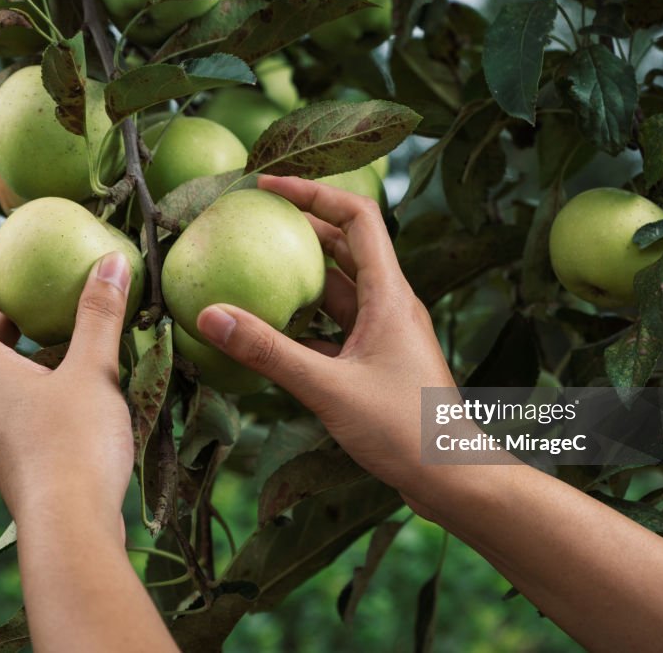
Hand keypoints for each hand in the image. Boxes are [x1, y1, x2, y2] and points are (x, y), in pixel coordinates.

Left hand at [0, 245, 133, 534]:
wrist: (70, 528)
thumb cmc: (74, 444)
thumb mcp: (92, 371)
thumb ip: (99, 316)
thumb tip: (108, 261)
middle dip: (6, 315)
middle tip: (36, 293)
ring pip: (3, 380)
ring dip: (28, 353)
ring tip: (70, 339)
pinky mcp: (17, 460)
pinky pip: (20, 408)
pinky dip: (42, 385)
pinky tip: (82, 391)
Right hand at [196, 175, 455, 493]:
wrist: (451, 477)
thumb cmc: (404, 430)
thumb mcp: (329, 388)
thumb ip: (269, 352)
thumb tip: (211, 316)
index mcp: (390, 294)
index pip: (356, 216)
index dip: (314, 192)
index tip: (268, 186)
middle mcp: (391, 304)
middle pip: (346, 245)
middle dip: (301, 227)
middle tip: (252, 222)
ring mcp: (386, 332)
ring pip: (340, 288)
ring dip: (302, 277)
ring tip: (253, 269)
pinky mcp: (378, 360)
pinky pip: (338, 325)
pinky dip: (307, 320)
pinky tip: (273, 330)